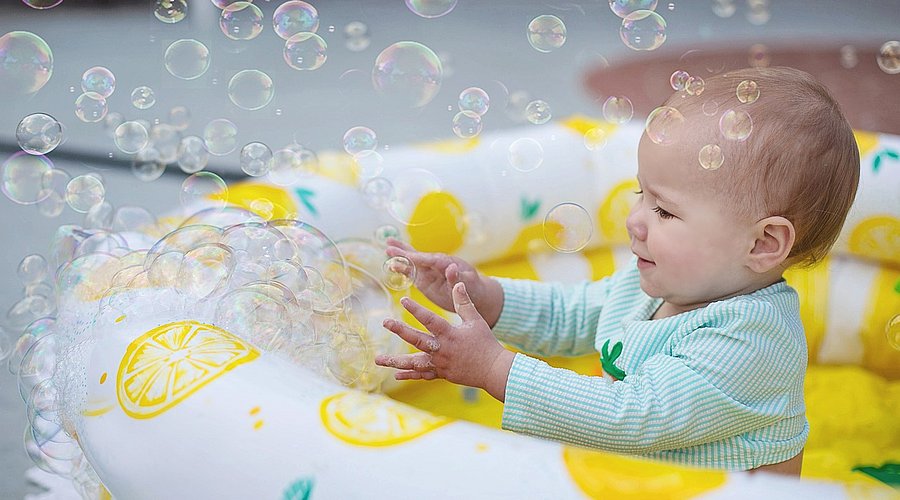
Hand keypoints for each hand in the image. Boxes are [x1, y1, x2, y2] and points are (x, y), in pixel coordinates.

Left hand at [375, 282, 514, 401]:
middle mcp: (442, 350)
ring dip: (395, 361)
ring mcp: (440, 364)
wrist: (493, 370)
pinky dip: (409, 374)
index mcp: (450, 334)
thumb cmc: (486, 343)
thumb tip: (457, 282)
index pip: (430, 319)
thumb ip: (463, 302)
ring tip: (378, 359)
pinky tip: (396, 374)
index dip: (416, 309)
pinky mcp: (441, 374)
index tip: (403, 300)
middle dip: (400, 330)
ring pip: (414, 362)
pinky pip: (422, 375)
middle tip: (385, 322)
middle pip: (417, 339)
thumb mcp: (476, 320)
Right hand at [385, 238, 503, 326]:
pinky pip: (412, 273)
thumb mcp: (469, 283)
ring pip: (412, 262)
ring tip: (387, 249)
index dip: (420, 258)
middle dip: (405, 252)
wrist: (474, 294)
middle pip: (419, 256)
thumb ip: (458, 277)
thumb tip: (452, 266)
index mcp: (448, 264)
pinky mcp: (425, 280)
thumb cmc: (474, 288)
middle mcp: (436, 265)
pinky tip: (391, 265)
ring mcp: (430, 272)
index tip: (408, 256)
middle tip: (390, 244)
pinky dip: (402, 269)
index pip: (432, 259)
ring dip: (400, 257)